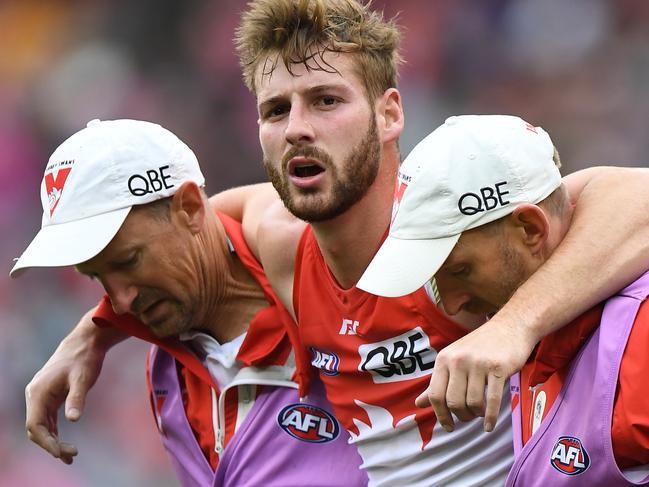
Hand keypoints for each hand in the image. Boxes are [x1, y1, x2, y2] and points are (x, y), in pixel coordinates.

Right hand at [24, 307, 125, 463]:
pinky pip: (48, 420)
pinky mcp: (50, 396)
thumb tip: (73, 419)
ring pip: (42, 426)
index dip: (46, 442)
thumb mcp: (83, 378)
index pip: (35, 425)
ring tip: (71, 455)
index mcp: (37, 392)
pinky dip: (54, 433)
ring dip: (53, 441)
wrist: (86, 342)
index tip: (60, 453)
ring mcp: (41, 396)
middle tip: (72, 455)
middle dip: (51, 444)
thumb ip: (77, 398)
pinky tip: (63, 443)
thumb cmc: (84, 358)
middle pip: (36, 429)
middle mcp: (35, 396)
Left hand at [416, 317, 536, 431]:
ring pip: (472, 402)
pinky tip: (489, 426)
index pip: (435, 394)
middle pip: (453, 401)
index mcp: (444, 359)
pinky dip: (490, 417)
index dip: (440, 415)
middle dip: (461, 415)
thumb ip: (437, 383)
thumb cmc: (480, 347)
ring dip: (476, 414)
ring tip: (480, 413)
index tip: (448, 426)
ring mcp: (478, 363)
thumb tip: (418, 403)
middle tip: (468, 417)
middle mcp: (458, 360)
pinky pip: (492, 400)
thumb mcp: (454, 360)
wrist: (509, 327)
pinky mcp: (498, 367)